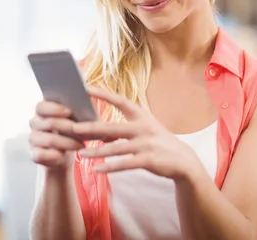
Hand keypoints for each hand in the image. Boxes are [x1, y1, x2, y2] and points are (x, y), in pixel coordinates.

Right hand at [28, 101, 84, 169]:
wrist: (67, 152)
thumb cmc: (73, 129)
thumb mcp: (76, 118)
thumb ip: (76, 109)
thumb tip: (83, 104)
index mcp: (42, 110)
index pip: (41, 106)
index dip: (54, 108)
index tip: (69, 112)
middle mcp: (35, 123)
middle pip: (49, 123)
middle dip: (68, 127)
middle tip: (83, 131)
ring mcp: (33, 139)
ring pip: (49, 140)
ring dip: (67, 143)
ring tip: (80, 145)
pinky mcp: (34, 154)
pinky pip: (40, 155)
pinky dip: (55, 155)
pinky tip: (64, 155)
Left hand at [73, 87, 202, 180]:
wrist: (183, 160)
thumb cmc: (157, 142)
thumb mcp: (142, 130)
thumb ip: (121, 130)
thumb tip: (96, 132)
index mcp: (141, 115)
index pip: (120, 101)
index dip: (104, 93)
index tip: (86, 87)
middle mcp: (143, 127)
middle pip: (113, 127)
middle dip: (92, 128)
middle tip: (74, 127)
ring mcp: (146, 144)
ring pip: (117, 148)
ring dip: (97, 152)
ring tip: (80, 153)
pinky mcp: (149, 160)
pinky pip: (125, 164)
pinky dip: (110, 167)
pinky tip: (97, 169)